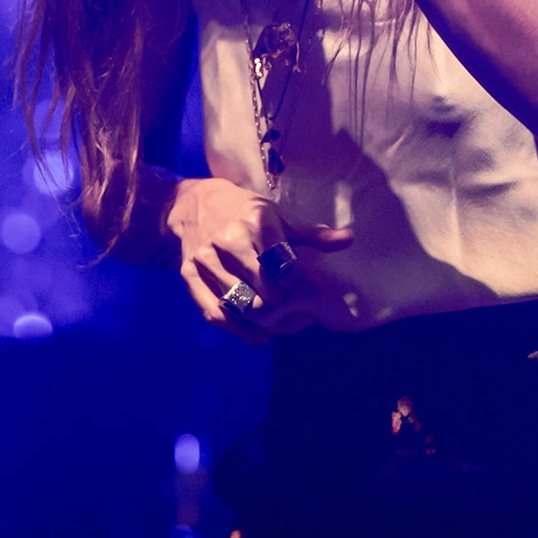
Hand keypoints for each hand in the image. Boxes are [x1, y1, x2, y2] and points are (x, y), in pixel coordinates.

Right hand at [165, 175, 352, 340]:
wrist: (191, 205)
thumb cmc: (243, 211)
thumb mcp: (277, 214)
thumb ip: (311, 232)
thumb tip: (348, 239)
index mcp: (255, 222)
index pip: (285, 266)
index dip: (305, 285)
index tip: (315, 291)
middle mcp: (229, 242)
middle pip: (266, 290)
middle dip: (285, 302)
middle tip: (297, 306)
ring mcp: (206, 261)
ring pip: (242, 305)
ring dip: (265, 319)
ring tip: (281, 319)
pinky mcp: (190, 277)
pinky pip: (215, 314)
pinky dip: (240, 330)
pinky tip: (259, 333)